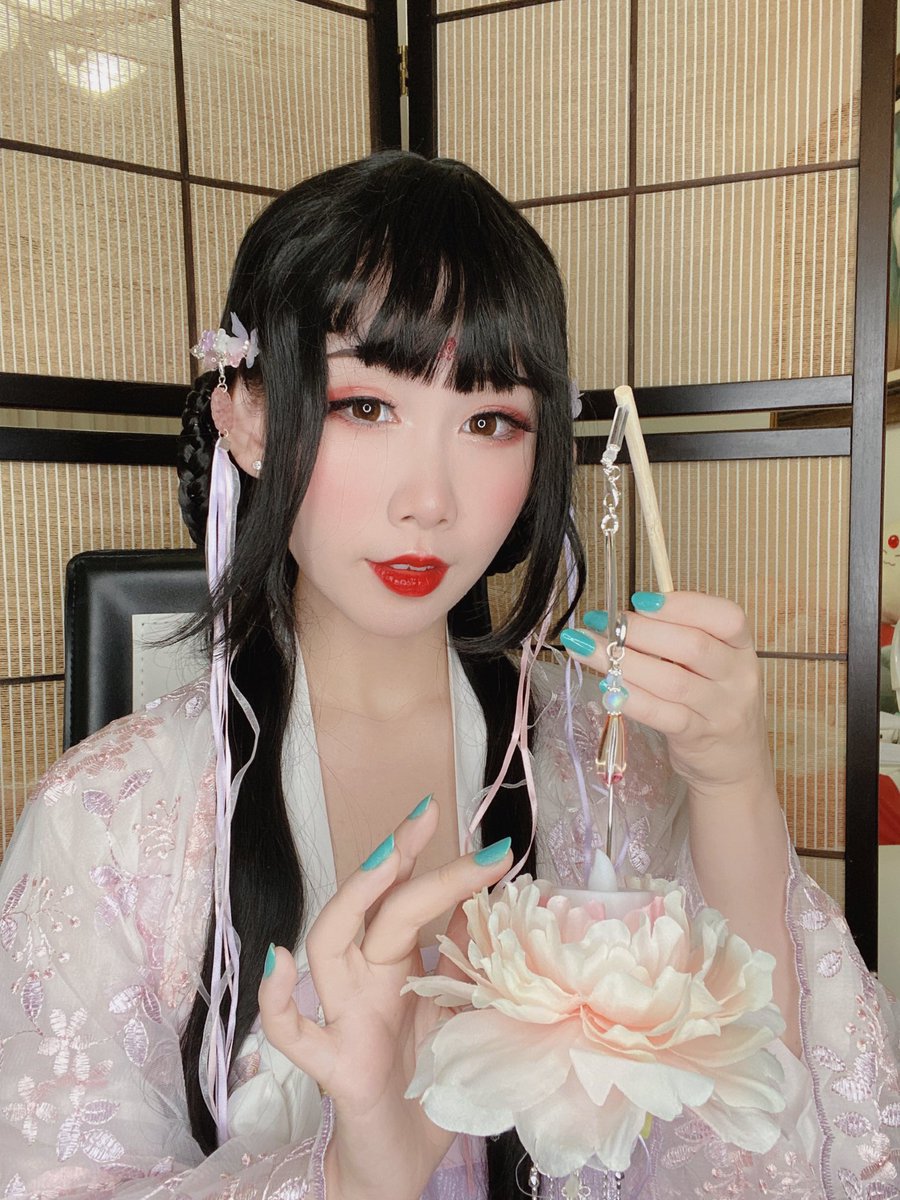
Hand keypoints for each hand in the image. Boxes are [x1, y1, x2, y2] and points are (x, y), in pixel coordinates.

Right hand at [258, 799, 511, 1199]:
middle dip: (401, 860)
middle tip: (430, 819)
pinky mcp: (335, 1066)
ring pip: (328, 947)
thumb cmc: (429, 1085)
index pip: (408, 897)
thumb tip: (493, 905)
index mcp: (399, 967)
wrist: (401, 1163)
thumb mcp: (462, 1015)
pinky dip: (278, 999)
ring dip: (352, 901)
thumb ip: (468, 965)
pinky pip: (294, 1033)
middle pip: (375, 910)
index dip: (432, 858)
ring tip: (384, 862)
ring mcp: (345, 1018)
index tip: (472, 828)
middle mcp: (366, 982)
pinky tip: (279, 963)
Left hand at [562, 591, 774, 801]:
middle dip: (640, 631)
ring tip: (587, 647)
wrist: (736, 765)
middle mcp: (738, 677)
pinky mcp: (697, 737)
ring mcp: (720, 710)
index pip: (726, 617)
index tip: (639, 600)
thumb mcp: (713, 666)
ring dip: (623, 661)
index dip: (682, 605)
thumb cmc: (714, 703)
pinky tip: (605, 687)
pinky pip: (661, 714)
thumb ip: (681, 639)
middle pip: (692, 646)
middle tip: (602, 622)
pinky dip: (631, 699)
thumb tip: (625, 618)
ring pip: (671, 681)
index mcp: (742, 648)